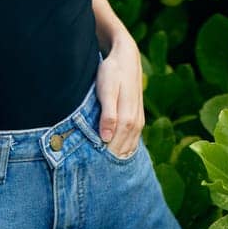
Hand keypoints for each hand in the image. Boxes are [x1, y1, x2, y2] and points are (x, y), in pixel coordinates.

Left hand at [96, 37, 143, 157]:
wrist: (126, 56)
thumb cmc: (112, 72)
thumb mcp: (106, 91)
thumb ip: (108, 115)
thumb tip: (106, 138)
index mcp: (127, 119)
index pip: (115, 149)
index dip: (103, 159)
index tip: (89, 168)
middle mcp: (136, 123)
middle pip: (123, 151)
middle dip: (108, 161)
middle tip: (91, 171)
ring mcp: (138, 121)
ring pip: (128, 148)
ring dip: (116, 156)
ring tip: (99, 166)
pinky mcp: (137, 119)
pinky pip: (131, 141)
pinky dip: (122, 149)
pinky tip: (111, 153)